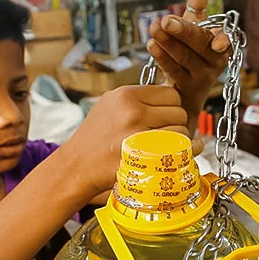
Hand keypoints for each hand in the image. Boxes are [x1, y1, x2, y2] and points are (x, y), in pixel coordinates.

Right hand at [58, 85, 201, 199]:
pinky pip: (177, 150)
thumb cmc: (94, 138)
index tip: (162, 117)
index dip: (170, 106)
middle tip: (161, 133)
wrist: (77, 166)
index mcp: (126, 94)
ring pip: (181, 131)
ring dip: (177, 140)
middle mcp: (133, 111)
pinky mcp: (143, 156)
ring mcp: (138, 133)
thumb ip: (138, 98)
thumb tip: (170, 95)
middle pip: (179, 112)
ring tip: (159, 145)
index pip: (171, 93)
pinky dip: (177, 154)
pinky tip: (166, 155)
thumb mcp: (110, 106)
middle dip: (175, 123)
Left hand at [146, 0, 231, 130]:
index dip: (221, 40)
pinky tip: (151, 44)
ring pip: (185, 59)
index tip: (217, 42)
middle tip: (166, 21)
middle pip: (200, 47)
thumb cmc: (192, 49)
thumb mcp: (196, 22)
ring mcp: (200, 78)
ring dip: (168, 43)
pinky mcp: (184, 90)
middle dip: (184, 33)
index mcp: (221, 44)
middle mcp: (214, 62)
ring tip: (153, 28)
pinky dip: (162, 57)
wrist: (185, 91)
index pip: (223, 39)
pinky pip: (173, 72)